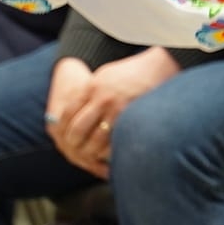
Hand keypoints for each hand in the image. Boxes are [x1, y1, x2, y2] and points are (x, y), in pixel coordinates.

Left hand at [50, 49, 178, 178]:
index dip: (64, 128)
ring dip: (91, 152)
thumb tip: (74, 113)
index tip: (65, 137)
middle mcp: (101, 99)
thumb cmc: (131, 73)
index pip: (68, 113)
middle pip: (78, 129)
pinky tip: (108, 154)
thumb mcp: (104, 77)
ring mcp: (116, 109)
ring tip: (91, 157)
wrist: (158, 67)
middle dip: (74, 144)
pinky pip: (114, 141)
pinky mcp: (131, 117)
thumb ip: (89, 94)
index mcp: (91, 87)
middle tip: (76, 151)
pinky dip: (109, 151)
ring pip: (95, 140)